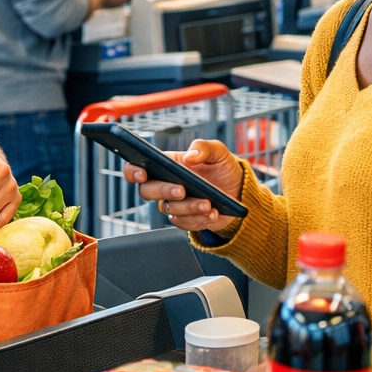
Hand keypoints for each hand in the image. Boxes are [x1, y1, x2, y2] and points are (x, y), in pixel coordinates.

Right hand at [122, 138, 242, 233]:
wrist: (239, 192)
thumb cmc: (222, 168)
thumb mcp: (218, 151)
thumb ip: (203, 147)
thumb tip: (189, 157)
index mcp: (166, 164)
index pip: (137, 167)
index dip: (133, 171)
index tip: (142, 173)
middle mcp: (165, 185)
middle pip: (147, 191)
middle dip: (163, 191)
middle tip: (182, 190)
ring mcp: (174, 203)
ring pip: (169, 209)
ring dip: (188, 207)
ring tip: (208, 204)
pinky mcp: (185, 219)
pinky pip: (184, 223)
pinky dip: (199, 219)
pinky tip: (213, 213)